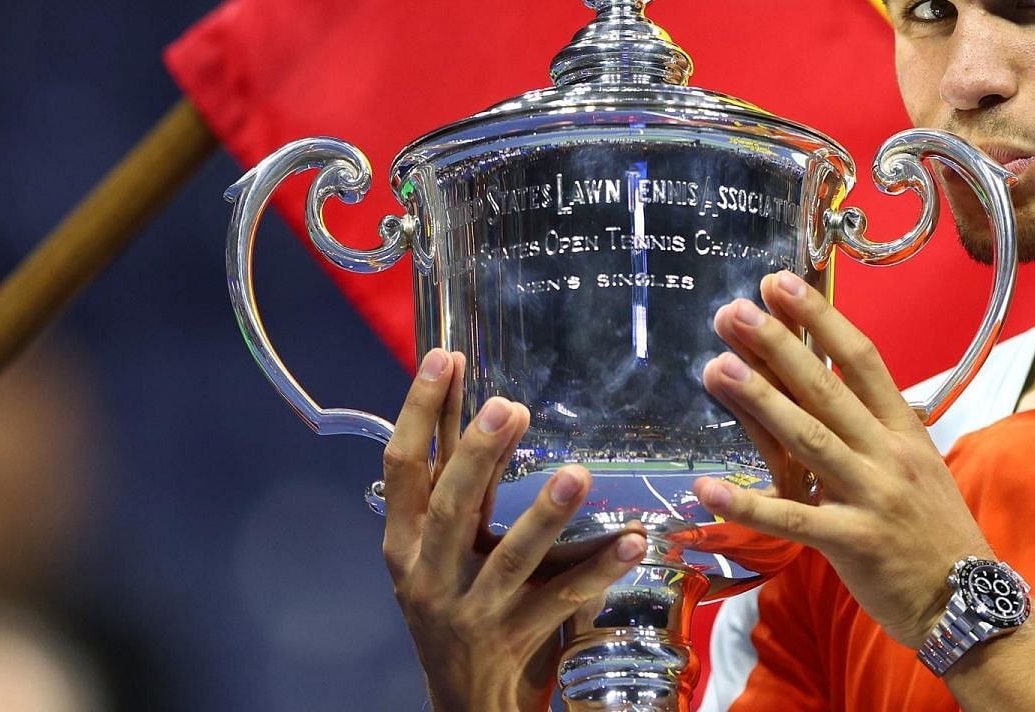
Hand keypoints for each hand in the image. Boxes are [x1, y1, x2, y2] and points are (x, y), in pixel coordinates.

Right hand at [383, 348, 646, 711]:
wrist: (465, 699)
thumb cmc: (459, 603)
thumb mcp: (445, 548)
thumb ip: (465, 486)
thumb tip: (485, 403)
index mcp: (404, 543)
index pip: (402, 467)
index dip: (417, 411)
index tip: (444, 356)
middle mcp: (429, 575)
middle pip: (451, 507)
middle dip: (479, 454)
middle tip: (511, 406)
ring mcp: (473, 610)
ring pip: (511, 557)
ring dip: (545, 513)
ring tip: (577, 473)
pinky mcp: (515, 639)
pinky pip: (564, 598)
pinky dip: (599, 568)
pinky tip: (632, 540)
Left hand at [692, 273, 992, 647]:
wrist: (966, 601)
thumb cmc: (936, 532)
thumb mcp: (920, 466)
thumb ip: (879, 428)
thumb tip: (833, 385)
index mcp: (905, 430)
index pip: (861, 359)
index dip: (820, 318)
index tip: (781, 285)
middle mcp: (889, 455)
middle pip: (827, 389)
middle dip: (778, 345)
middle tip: (733, 311)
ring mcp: (871, 497)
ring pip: (808, 440)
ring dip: (759, 401)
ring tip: (717, 367)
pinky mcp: (851, 542)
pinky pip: (792, 518)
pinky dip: (748, 504)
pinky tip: (708, 489)